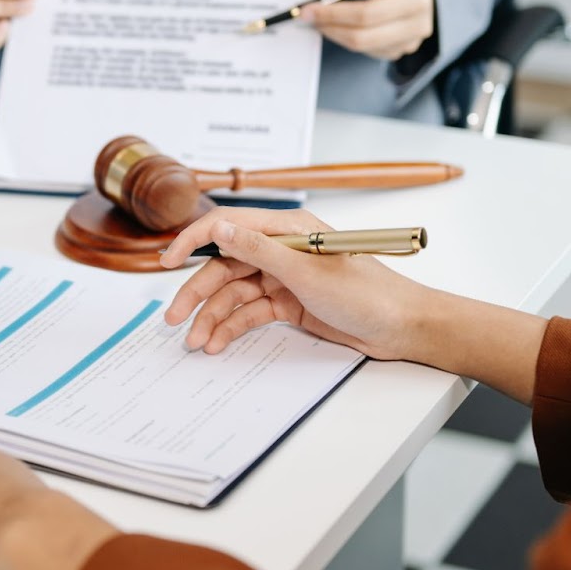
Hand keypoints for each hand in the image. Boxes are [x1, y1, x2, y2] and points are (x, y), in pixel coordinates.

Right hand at [158, 207, 434, 358]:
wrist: (402, 328)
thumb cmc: (367, 292)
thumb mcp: (306, 271)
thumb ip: (258, 249)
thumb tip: (220, 228)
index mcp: (287, 229)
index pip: (229, 227)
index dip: (194, 241)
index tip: (168, 261)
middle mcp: (282, 250)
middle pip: (225, 267)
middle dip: (197, 293)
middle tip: (174, 318)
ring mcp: (284, 278)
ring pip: (234, 294)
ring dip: (213, 317)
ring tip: (196, 342)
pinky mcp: (289, 303)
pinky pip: (251, 313)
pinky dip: (233, 327)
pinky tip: (219, 342)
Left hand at [304, 0, 433, 61]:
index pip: (370, 13)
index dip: (336, 12)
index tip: (310, 7)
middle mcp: (419, 25)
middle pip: (363, 35)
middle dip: (329, 24)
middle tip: (306, 15)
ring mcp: (409, 42)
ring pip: (361, 46)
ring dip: (334, 33)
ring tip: (318, 18)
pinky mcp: (398, 50)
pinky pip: (365, 50)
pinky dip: (345, 37)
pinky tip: (335, 24)